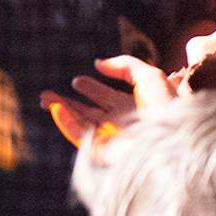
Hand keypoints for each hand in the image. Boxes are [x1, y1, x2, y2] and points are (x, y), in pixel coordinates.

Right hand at [39, 53, 174, 147]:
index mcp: (135, 108)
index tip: (77, 81)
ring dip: (62, 109)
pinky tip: (57, 109)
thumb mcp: (150, 76)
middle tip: (49, 92)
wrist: (170, 140)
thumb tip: (98, 64)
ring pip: (80, 122)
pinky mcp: (103, 151)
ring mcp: (111, 138)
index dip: (92, 89)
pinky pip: (80, 136)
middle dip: (69, 101)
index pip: (108, 98)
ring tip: (45, 97)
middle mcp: (121, 124)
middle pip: (89, 111)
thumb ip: (125, 65)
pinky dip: (66, 123)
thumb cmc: (166, 108)